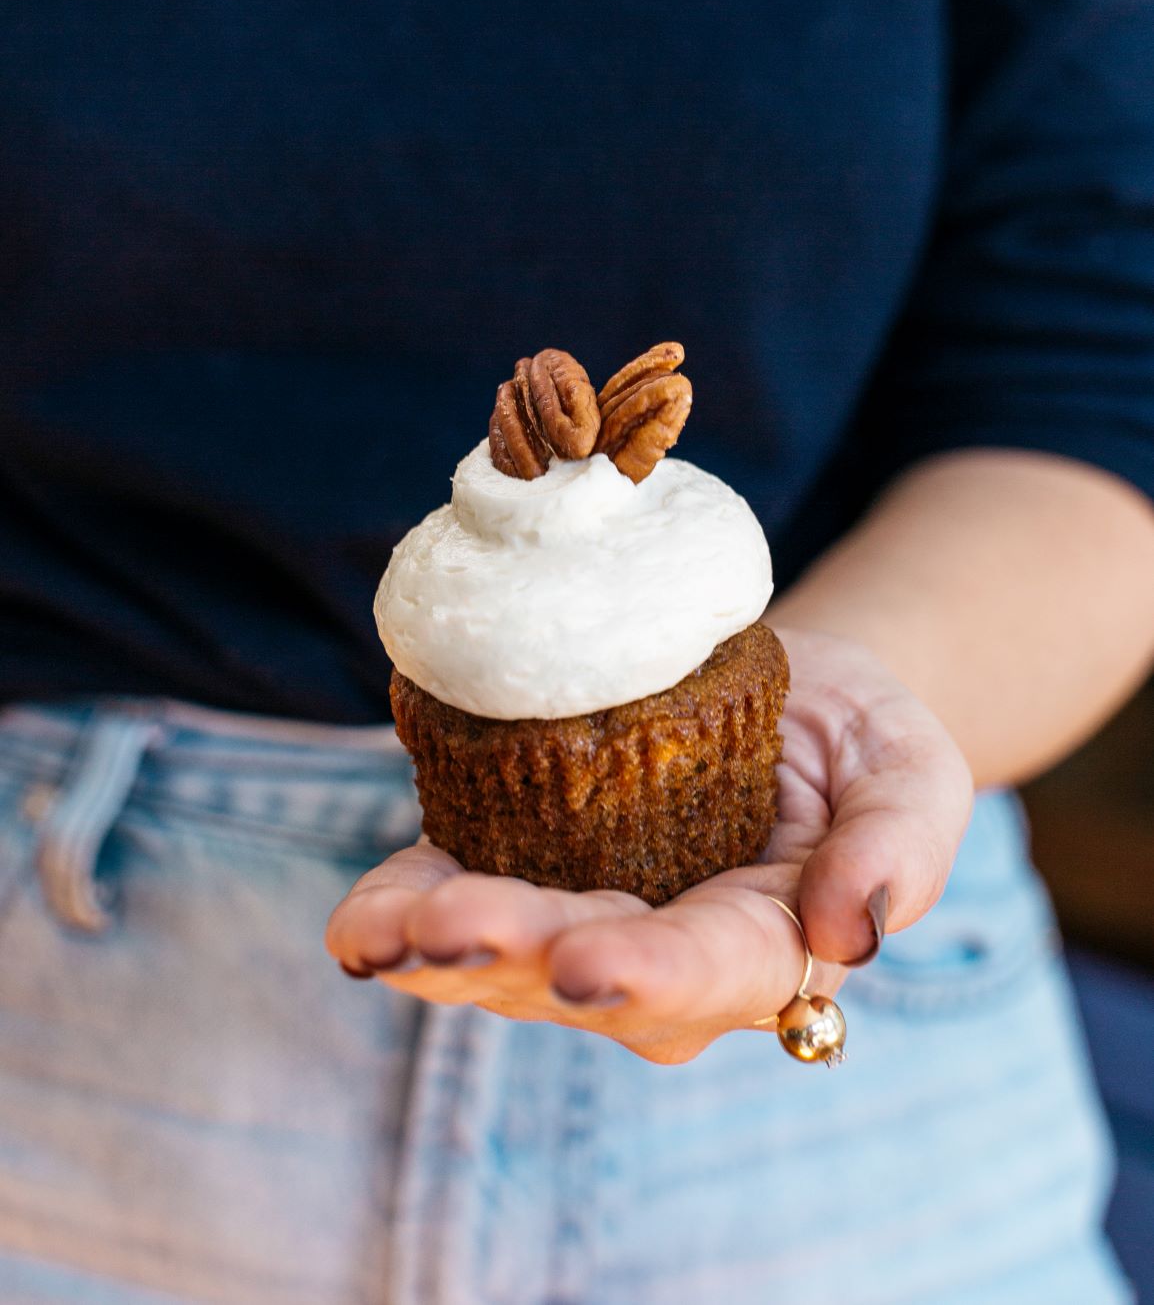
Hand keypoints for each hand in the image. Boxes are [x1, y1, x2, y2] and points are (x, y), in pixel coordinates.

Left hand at [325, 629, 973, 1063]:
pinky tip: (362, 916)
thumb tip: (846, 933)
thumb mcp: (913, 771)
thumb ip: (898, 850)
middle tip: (444, 931)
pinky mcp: (517, 869)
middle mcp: (658, 957)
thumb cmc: (858, 743)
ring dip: (432, 945)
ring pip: (497, 958)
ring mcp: (578, 920)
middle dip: (507, 955)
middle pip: (577, 974)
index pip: (706, 973)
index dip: (646, 976)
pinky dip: (399, 910)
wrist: (786, 695)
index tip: (585, 968)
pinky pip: (450, 901)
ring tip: (374, 931)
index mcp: (762, 947)